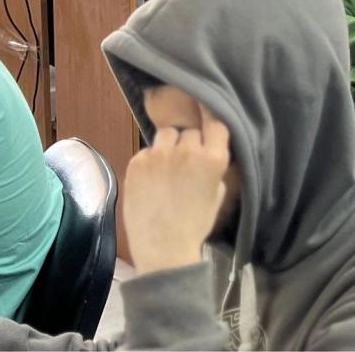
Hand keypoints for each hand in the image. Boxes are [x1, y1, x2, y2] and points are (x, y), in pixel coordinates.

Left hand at [125, 102, 229, 275]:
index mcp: (213, 158)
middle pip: (189, 130)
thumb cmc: (195, 224)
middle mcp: (187, 150)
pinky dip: (150, 161)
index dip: (210, 112)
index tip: (205, 104)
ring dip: (168, 147)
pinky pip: (147, 151)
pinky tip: (151, 181)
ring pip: (166, 135)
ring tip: (165, 169)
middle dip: (188, 141)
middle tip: (184, 162)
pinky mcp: (137, 162)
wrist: (163, 250)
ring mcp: (159, 155)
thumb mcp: (217, 193)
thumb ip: (213, 166)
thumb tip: (205, 148)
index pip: (215, 121)